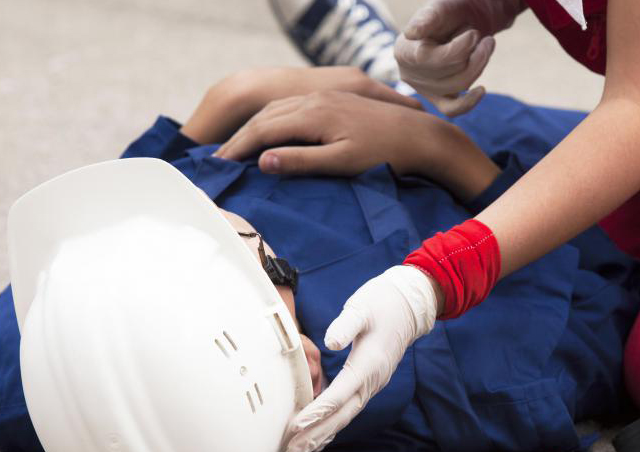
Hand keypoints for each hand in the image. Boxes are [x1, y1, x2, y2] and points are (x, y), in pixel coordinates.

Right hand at [214, 90, 438, 175]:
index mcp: (313, 115)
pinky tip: (271, 132)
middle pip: (265, 117)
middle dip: (240, 139)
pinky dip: (273, 120)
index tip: (220, 166)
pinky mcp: (334, 100)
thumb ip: (301, 161)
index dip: (239, 149)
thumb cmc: (384, 154)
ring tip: (238, 149)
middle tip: (220, 161)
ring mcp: (324, 97)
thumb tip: (263, 162)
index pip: (263, 131)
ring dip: (254, 128)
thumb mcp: (341, 163)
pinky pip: (292, 106)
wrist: (420, 133)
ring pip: (277, 109)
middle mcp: (315, 100)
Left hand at [285, 266, 440, 451]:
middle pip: (342, 414)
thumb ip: (346, 325)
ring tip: (300, 451)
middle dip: (317, 433)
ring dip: (323, 434)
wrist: (409, 306)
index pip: (340, 393)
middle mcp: (372, 380)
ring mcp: (372, 384)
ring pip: (346, 415)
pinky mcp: (369, 382)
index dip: (318, 411)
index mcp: (368, 364)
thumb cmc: (382, 303)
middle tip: (294, 451)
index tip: (297, 425)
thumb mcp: (362, 308)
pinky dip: (334, 425)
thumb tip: (330, 342)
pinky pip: (350, 409)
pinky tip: (320, 438)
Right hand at [394, 0, 525, 115]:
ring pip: (457, 86)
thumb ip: (427, 19)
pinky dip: (469, 102)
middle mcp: (409, 73)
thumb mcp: (439, 9)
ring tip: (487, 44)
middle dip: (472, 54)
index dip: (457, 48)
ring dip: (479, 64)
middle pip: (446, 74)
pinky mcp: (439, 99)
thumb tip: (411, 33)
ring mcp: (424, 89)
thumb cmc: (449, 13)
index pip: (428, 59)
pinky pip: (452, 109)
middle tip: (481, 36)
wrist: (463, 21)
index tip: (473, 33)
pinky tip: (481, 90)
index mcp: (403, 51)